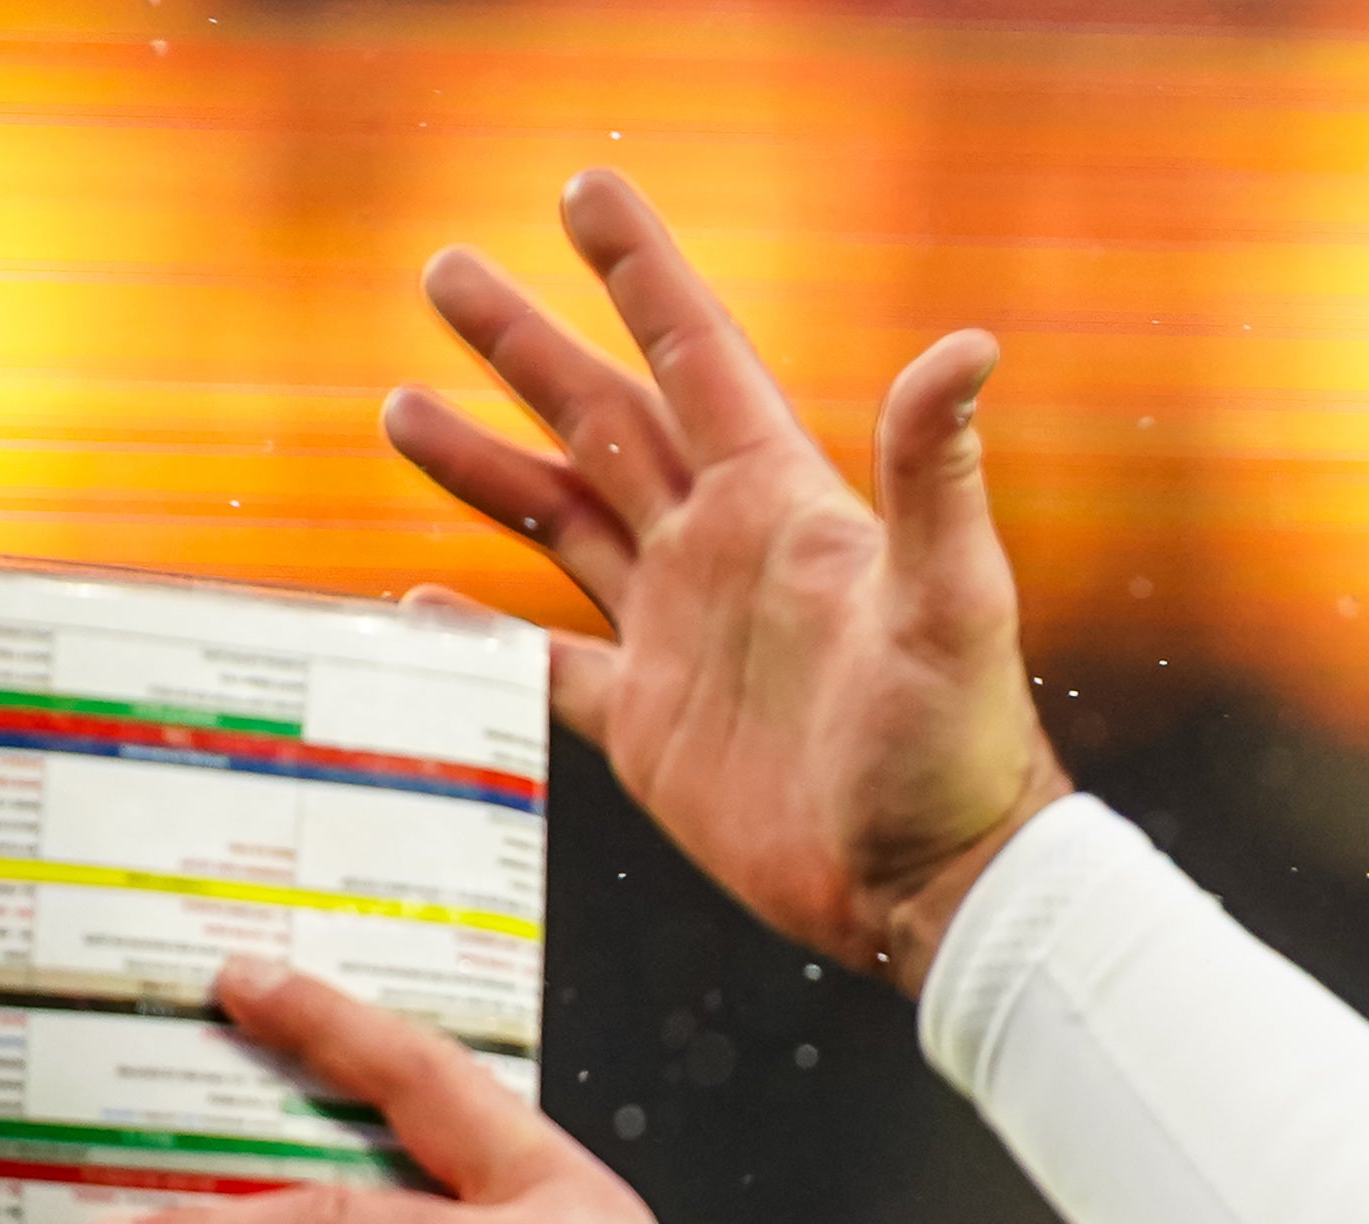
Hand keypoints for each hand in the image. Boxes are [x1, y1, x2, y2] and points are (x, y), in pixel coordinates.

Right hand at [389, 169, 1058, 987]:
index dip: (642, 274)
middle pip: (602, 421)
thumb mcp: (952, 598)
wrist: (933, 887)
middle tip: (445, 271)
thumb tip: (968, 345)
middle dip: (524, 346)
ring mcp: (676, 638)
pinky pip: (541, 667)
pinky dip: (476, 638)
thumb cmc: (959, 745)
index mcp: (779, 505)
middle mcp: (717, 554)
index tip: (582, 192)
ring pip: (558, 523)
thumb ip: (935, 472)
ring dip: (484, 465)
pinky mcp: (647, 729)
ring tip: (400, 407)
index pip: (694, 358)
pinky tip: (414, 606)